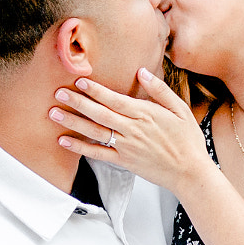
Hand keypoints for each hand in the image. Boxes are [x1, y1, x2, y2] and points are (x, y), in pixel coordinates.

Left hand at [52, 67, 212, 195]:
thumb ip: (160, 90)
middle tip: (57, 92)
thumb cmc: (188, 141)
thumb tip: (142, 72)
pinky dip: (80, 147)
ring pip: (94, 131)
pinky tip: (64, 140)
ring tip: (53, 113)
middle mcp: (132, 129)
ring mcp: (127, 146)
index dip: (95, 90)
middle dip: (77, 102)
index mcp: (145, 114)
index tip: (79, 80)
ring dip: (72, 121)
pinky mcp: (124, 161)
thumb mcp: (180, 110)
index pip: (114, 99)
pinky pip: (97, 153)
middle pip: (99, 113)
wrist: (190, 172)